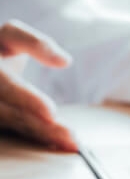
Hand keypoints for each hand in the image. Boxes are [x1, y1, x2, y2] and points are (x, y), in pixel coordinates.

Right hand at [0, 20, 76, 151]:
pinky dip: (40, 138)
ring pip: (16, 125)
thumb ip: (36, 43)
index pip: (7, 86)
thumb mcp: (12, 35)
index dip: (28, 99)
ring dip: (44, 136)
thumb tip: (65, 61)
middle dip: (42, 126)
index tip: (51, 112)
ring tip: (72, 142)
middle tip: (70, 136)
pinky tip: (62, 144)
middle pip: (13, 113)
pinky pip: (19, 131)